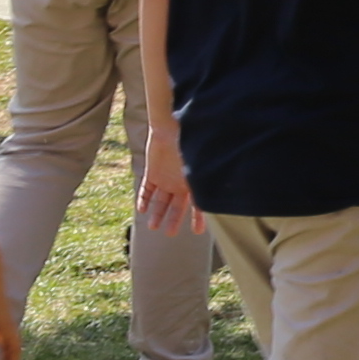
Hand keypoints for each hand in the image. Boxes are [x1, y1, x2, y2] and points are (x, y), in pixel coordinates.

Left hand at [134, 120, 200, 234]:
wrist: (171, 126)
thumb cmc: (190, 143)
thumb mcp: (199, 164)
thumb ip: (205, 180)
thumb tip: (217, 195)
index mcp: (193, 181)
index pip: (197, 204)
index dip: (198, 218)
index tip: (198, 232)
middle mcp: (179, 182)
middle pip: (176, 206)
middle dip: (173, 220)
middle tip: (169, 233)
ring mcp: (164, 178)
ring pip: (160, 200)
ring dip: (157, 213)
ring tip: (153, 226)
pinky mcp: (151, 172)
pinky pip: (146, 189)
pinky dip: (143, 199)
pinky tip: (141, 210)